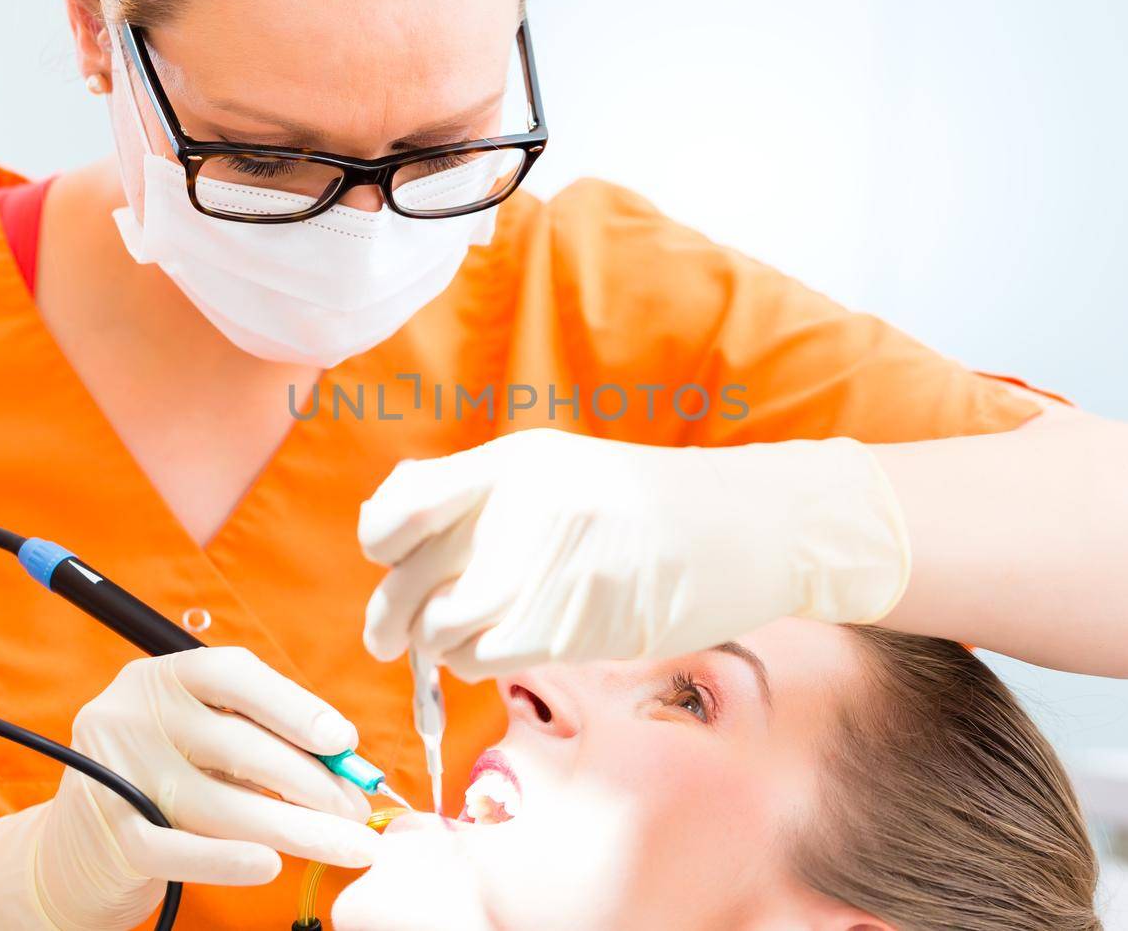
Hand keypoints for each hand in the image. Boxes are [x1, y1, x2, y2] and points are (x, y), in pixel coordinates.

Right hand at [0, 647, 379, 929]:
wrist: (71, 848)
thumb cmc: (164, 780)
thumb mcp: (201, 740)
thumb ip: (260, 737)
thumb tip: (346, 759)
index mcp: (160, 677)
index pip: (234, 675)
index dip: (295, 706)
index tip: (345, 741)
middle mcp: (131, 715)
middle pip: (236, 744)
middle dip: (311, 780)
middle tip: (358, 808)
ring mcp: (115, 775)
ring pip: (220, 803)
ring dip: (295, 827)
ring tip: (347, 844)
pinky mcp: (109, 835)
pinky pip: (179, 850)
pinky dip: (228, 859)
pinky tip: (272, 865)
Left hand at [359, 428, 909, 679]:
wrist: (747, 529)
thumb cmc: (649, 507)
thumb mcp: (561, 472)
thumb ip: (486, 494)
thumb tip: (400, 540)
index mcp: (514, 463)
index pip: (403, 502)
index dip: (380, 541)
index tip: (388, 560)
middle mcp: (519, 510)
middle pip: (409, 577)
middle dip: (390, 619)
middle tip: (391, 637)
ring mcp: (544, 567)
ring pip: (441, 629)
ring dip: (439, 648)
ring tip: (461, 644)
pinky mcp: (569, 623)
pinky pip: (485, 658)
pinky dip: (478, 665)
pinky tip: (501, 650)